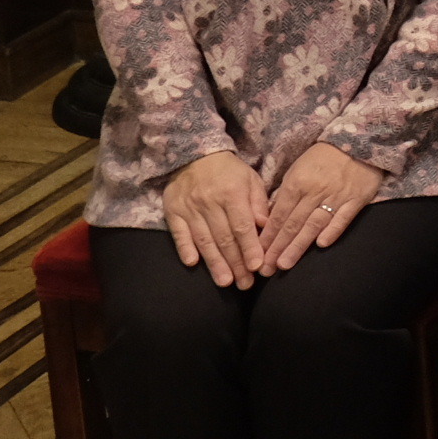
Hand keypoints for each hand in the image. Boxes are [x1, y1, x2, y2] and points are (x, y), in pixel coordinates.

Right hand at [163, 151, 270, 289]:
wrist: (194, 154)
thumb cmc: (229, 171)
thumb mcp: (250, 179)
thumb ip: (258, 203)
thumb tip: (265, 226)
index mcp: (232, 194)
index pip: (242, 226)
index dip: (250, 248)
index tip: (258, 267)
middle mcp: (209, 203)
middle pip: (224, 238)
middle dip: (236, 263)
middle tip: (245, 283)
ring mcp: (189, 208)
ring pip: (203, 240)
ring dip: (214, 263)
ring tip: (225, 281)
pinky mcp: (172, 212)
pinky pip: (178, 233)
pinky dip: (185, 249)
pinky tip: (192, 264)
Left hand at [261, 142, 384, 270]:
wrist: (358, 142)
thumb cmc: (322, 158)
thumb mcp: (297, 169)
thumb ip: (285, 194)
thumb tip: (271, 218)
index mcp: (297, 183)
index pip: (278, 215)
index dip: (267, 236)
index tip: (257, 254)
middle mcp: (315, 191)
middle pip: (293, 224)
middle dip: (277, 248)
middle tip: (266, 269)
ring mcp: (336, 196)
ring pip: (314, 225)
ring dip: (298, 246)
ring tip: (285, 264)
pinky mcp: (357, 199)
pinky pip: (343, 218)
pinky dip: (332, 231)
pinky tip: (321, 245)